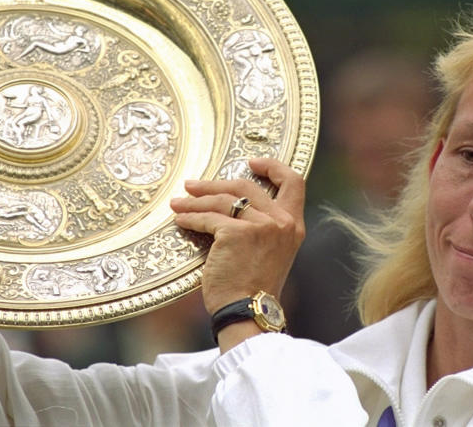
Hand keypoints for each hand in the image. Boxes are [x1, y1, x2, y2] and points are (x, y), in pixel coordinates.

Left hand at [170, 157, 305, 316]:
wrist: (248, 311)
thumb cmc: (254, 289)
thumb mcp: (273, 253)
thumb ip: (265, 228)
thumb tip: (236, 206)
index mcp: (293, 226)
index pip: (294, 182)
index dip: (272, 166)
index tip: (252, 162)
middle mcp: (281, 222)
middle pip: (246, 186)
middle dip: (215, 184)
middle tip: (194, 185)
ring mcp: (260, 225)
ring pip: (222, 200)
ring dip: (195, 200)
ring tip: (178, 203)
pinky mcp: (235, 233)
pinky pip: (208, 218)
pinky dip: (190, 218)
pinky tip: (180, 220)